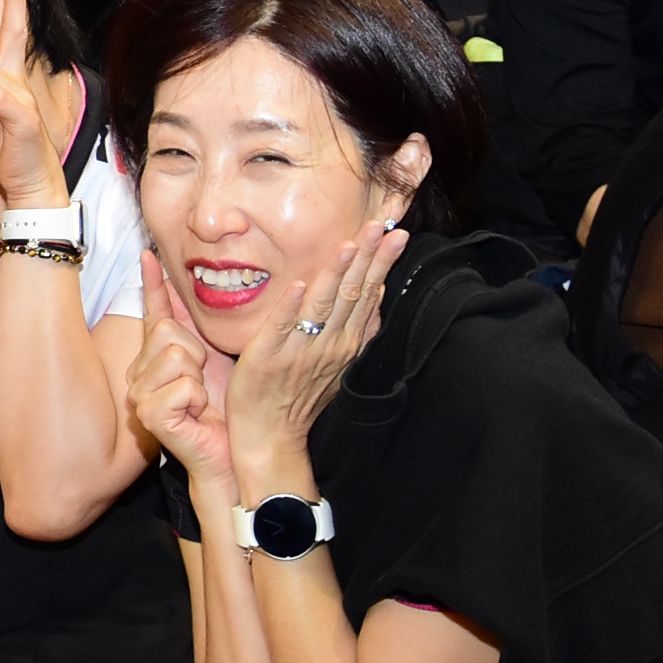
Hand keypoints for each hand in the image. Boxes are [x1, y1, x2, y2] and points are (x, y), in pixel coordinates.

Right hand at [128, 254, 234, 488]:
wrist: (230, 452)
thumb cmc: (224, 408)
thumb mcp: (214, 357)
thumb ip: (197, 325)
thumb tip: (188, 285)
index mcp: (157, 355)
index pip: (153, 311)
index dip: (151, 282)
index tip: (148, 253)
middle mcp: (142, 371)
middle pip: (167, 330)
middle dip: (197, 352)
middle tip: (203, 381)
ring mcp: (141, 393)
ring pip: (175, 356)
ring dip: (199, 377)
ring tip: (200, 398)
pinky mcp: (149, 414)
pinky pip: (182, 386)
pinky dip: (197, 398)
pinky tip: (196, 413)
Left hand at [223, 221, 406, 483]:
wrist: (270, 437)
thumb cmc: (298, 397)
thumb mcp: (339, 362)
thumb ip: (356, 328)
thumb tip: (377, 293)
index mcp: (346, 343)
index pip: (368, 294)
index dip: (381, 262)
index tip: (393, 232)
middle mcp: (330, 344)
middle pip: (353, 293)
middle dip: (368, 257)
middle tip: (380, 225)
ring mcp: (301, 350)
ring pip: (324, 305)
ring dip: (337, 274)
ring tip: (349, 245)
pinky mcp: (269, 356)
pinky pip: (283, 326)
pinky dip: (293, 305)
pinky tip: (302, 283)